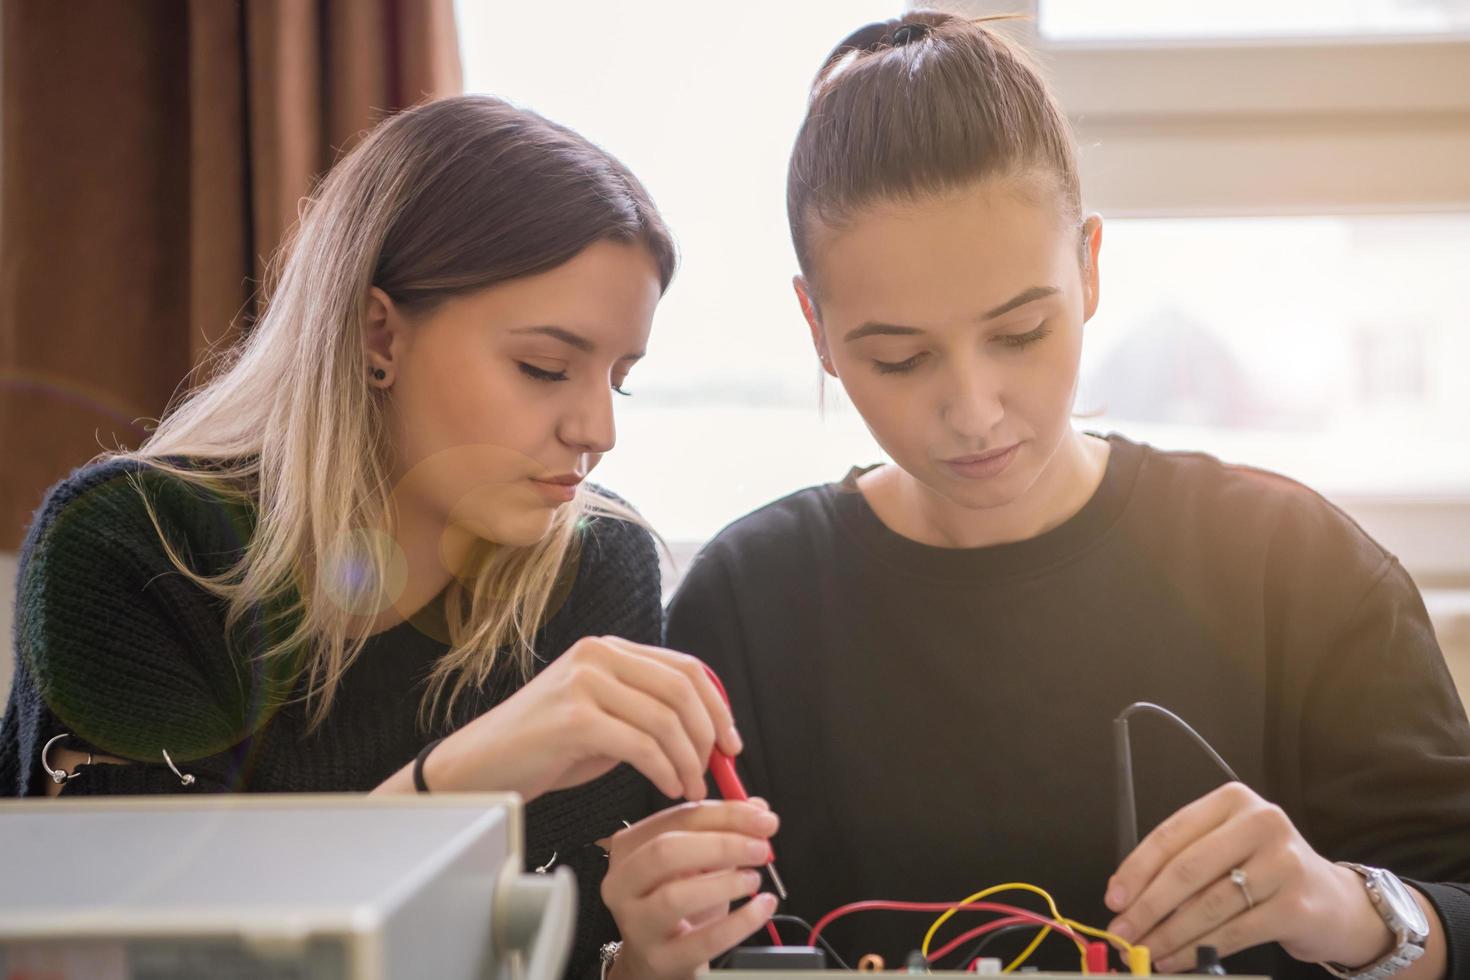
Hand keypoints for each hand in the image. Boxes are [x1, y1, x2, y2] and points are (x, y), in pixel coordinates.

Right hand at [425, 636, 741, 801]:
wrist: (482, 765)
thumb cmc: (545, 747)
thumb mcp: (602, 716)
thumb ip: (644, 710)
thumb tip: (706, 732)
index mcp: (609, 649)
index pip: (685, 667)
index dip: (717, 706)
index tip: (731, 742)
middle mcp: (598, 655)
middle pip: (682, 689)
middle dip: (708, 735)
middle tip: (714, 770)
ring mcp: (585, 683)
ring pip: (665, 720)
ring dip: (687, 761)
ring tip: (689, 787)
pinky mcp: (575, 719)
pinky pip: (641, 745)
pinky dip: (664, 770)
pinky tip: (666, 788)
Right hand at [603, 799, 780, 979]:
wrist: (656, 957)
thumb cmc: (678, 899)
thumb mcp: (697, 860)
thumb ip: (724, 830)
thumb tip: (758, 810)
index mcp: (630, 846)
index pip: (677, 818)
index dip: (725, 814)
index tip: (762, 817)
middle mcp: (623, 883)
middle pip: (667, 851)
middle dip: (721, 845)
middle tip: (760, 848)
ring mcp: (637, 923)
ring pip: (676, 896)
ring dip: (725, 883)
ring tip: (753, 879)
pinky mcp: (659, 958)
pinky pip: (703, 940)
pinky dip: (741, 922)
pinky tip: (762, 907)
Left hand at [1105, 782, 1395, 972]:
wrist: (1334, 901)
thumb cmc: (1265, 870)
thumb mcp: (1226, 847)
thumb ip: (1182, 860)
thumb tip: (1126, 896)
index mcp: (1233, 801)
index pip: (1171, 834)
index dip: (1136, 870)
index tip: (1114, 898)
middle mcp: (1261, 824)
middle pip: (1187, 869)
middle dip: (1147, 906)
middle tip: (1122, 931)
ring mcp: (1282, 864)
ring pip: (1208, 905)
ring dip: (1169, 934)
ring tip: (1146, 950)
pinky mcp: (1295, 906)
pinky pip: (1232, 932)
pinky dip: (1198, 950)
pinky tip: (1177, 959)